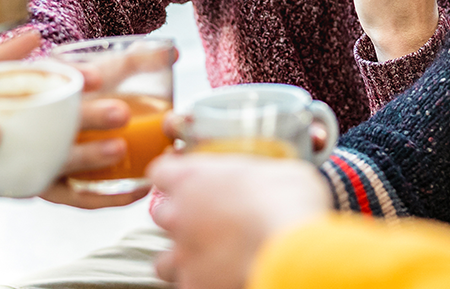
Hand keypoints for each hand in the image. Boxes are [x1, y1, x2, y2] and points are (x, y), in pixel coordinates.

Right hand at [37, 43, 177, 209]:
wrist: (44, 136)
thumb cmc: (80, 99)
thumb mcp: (99, 73)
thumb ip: (134, 61)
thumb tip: (175, 52)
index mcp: (45, 85)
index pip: (50, 75)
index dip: (71, 75)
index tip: (97, 76)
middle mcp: (37, 122)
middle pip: (56, 120)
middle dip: (88, 116)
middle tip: (121, 112)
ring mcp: (42, 158)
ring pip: (63, 160)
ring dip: (90, 156)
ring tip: (121, 149)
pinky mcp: (54, 189)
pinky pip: (79, 197)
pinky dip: (108, 196)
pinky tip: (138, 187)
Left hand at [148, 154, 332, 288]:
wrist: (288, 252)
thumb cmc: (287, 205)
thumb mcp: (280, 171)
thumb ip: (261, 175)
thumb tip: (274, 179)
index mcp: (193, 178)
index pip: (161, 172)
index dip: (174, 178)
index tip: (186, 182)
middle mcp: (179, 214)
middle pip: (161, 215)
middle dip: (180, 220)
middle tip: (208, 223)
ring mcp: (183, 253)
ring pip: (164, 260)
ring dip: (182, 259)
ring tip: (208, 261)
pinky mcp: (193, 285)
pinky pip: (187, 285)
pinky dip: (202, 283)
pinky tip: (222, 279)